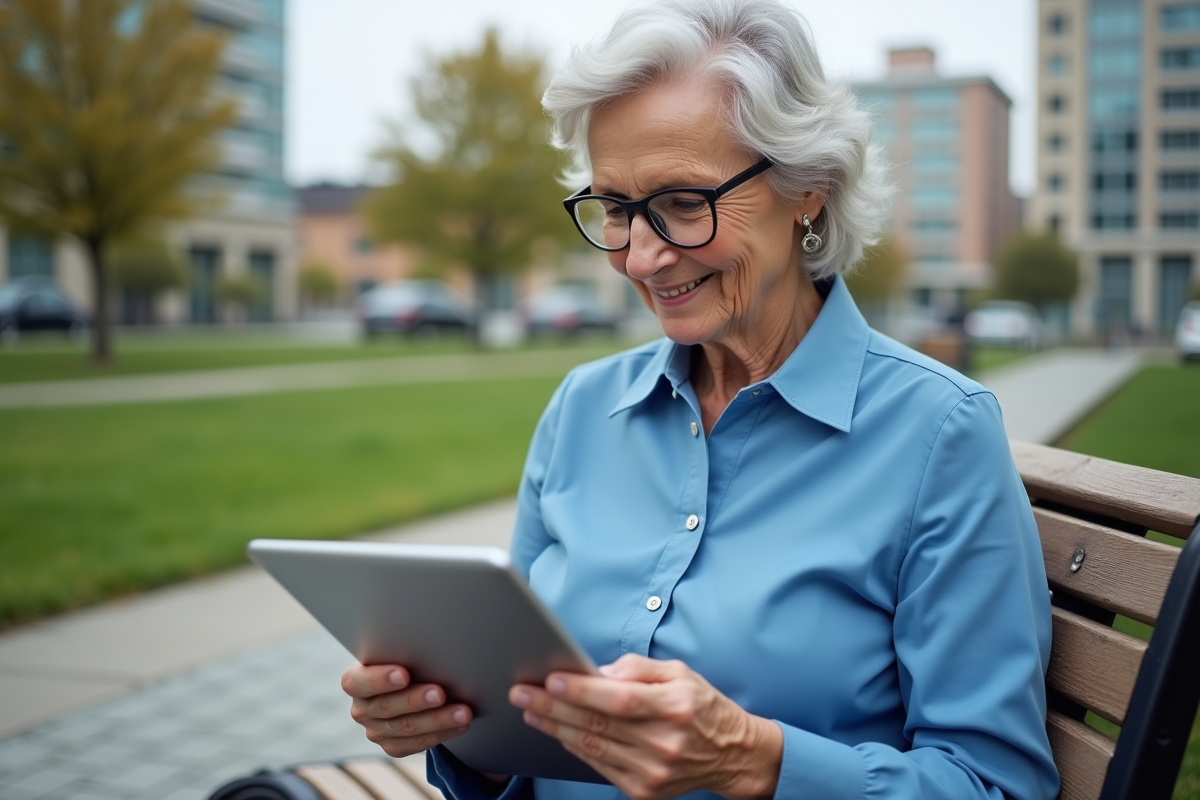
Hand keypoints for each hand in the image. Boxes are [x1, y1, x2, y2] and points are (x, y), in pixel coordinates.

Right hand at [341, 664, 472, 757]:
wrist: (412, 685)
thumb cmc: (407, 662)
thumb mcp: (400, 653)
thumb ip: (405, 653)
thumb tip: (432, 648)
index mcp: (355, 681)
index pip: (358, 682)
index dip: (379, 679)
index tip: (404, 674)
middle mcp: (362, 708)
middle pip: (386, 707)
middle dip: (416, 700)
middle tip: (440, 693)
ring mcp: (376, 730)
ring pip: (406, 728)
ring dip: (438, 719)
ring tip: (462, 712)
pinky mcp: (393, 746)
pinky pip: (417, 743)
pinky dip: (442, 733)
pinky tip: (460, 724)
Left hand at [509, 654, 781, 799]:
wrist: (732, 754)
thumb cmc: (701, 707)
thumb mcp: (679, 673)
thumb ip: (638, 668)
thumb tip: (597, 672)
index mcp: (676, 707)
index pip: (620, 699)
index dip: (582, 691)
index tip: (551, 680)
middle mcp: (665, 743)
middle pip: (599, 724)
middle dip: (554, 708)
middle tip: (523, 693)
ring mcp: (654, 772)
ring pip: (593, 748)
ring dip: (556, 729)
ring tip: (531, 711)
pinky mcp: (645, 791)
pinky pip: (600, 767)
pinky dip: (575, 748)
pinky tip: (557, 732)